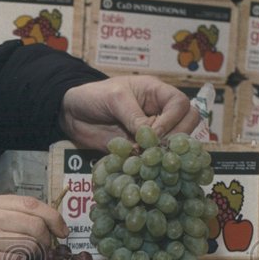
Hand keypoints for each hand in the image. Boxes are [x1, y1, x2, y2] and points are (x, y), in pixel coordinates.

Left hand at [59, 76, 200, 150]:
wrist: (71, 113)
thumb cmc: (93, 96)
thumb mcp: (114, 99)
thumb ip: (134, 116)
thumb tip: (152, 137)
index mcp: (156, 92)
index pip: (181, 104)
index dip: (173, 120)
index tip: (154, 133)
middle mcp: (159, 112)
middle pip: (187, 123)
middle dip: (176, 137)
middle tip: (156, 149)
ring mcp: (151, 131)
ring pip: (174, 142)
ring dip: (164, 152)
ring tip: (146, 159)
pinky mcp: (140, 148)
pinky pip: (153, 157)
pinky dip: (149, 163)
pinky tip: (138, 167)